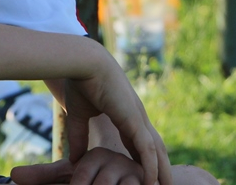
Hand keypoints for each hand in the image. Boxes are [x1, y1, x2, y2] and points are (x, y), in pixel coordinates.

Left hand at [10, 148, 144, 184]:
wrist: (128, 181)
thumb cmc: (94, 181)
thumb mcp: (69, 179)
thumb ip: (43, 176)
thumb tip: (12, 176)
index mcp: (94, 156)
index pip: (78, 177)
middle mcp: (113, 161)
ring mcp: (132, 174)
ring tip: (96, 184)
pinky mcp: (146, 184)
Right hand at [60, 53, 171, 184]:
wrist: (84, 63)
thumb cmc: (80, 82)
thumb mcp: (78, 115)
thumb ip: (79, 137)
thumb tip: (74, 159)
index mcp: (124, 112)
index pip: (138, 140)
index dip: (141, 158)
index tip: (142, 175)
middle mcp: (135, 116)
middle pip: (153, 147)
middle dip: (158, 167)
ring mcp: (137, 118)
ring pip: (155, 151)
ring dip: (161, 172)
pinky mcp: (134, 120)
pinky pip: (147, 150)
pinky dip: (151, 167)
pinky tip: (151, 182)